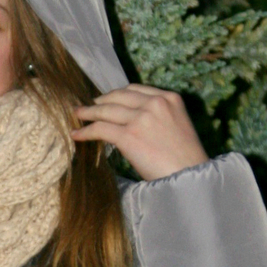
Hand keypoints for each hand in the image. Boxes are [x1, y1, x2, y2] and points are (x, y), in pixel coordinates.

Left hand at [69, 84, 208, 180]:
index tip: (107, 100)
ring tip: (76, 116)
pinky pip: (100, 129)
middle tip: (88, 107)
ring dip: (88, 113)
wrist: (190, 176)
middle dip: (100, 101)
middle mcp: (154, 103)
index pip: (135, 90)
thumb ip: (160, 118)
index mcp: (170, 98)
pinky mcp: (129, 136)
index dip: (117, 95)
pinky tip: (76, 135)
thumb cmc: (186, 160)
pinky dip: (85, 132)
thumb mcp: (178, 127)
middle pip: (118, 96)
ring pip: (106, 111)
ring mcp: (141, 118)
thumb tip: (135, 124)